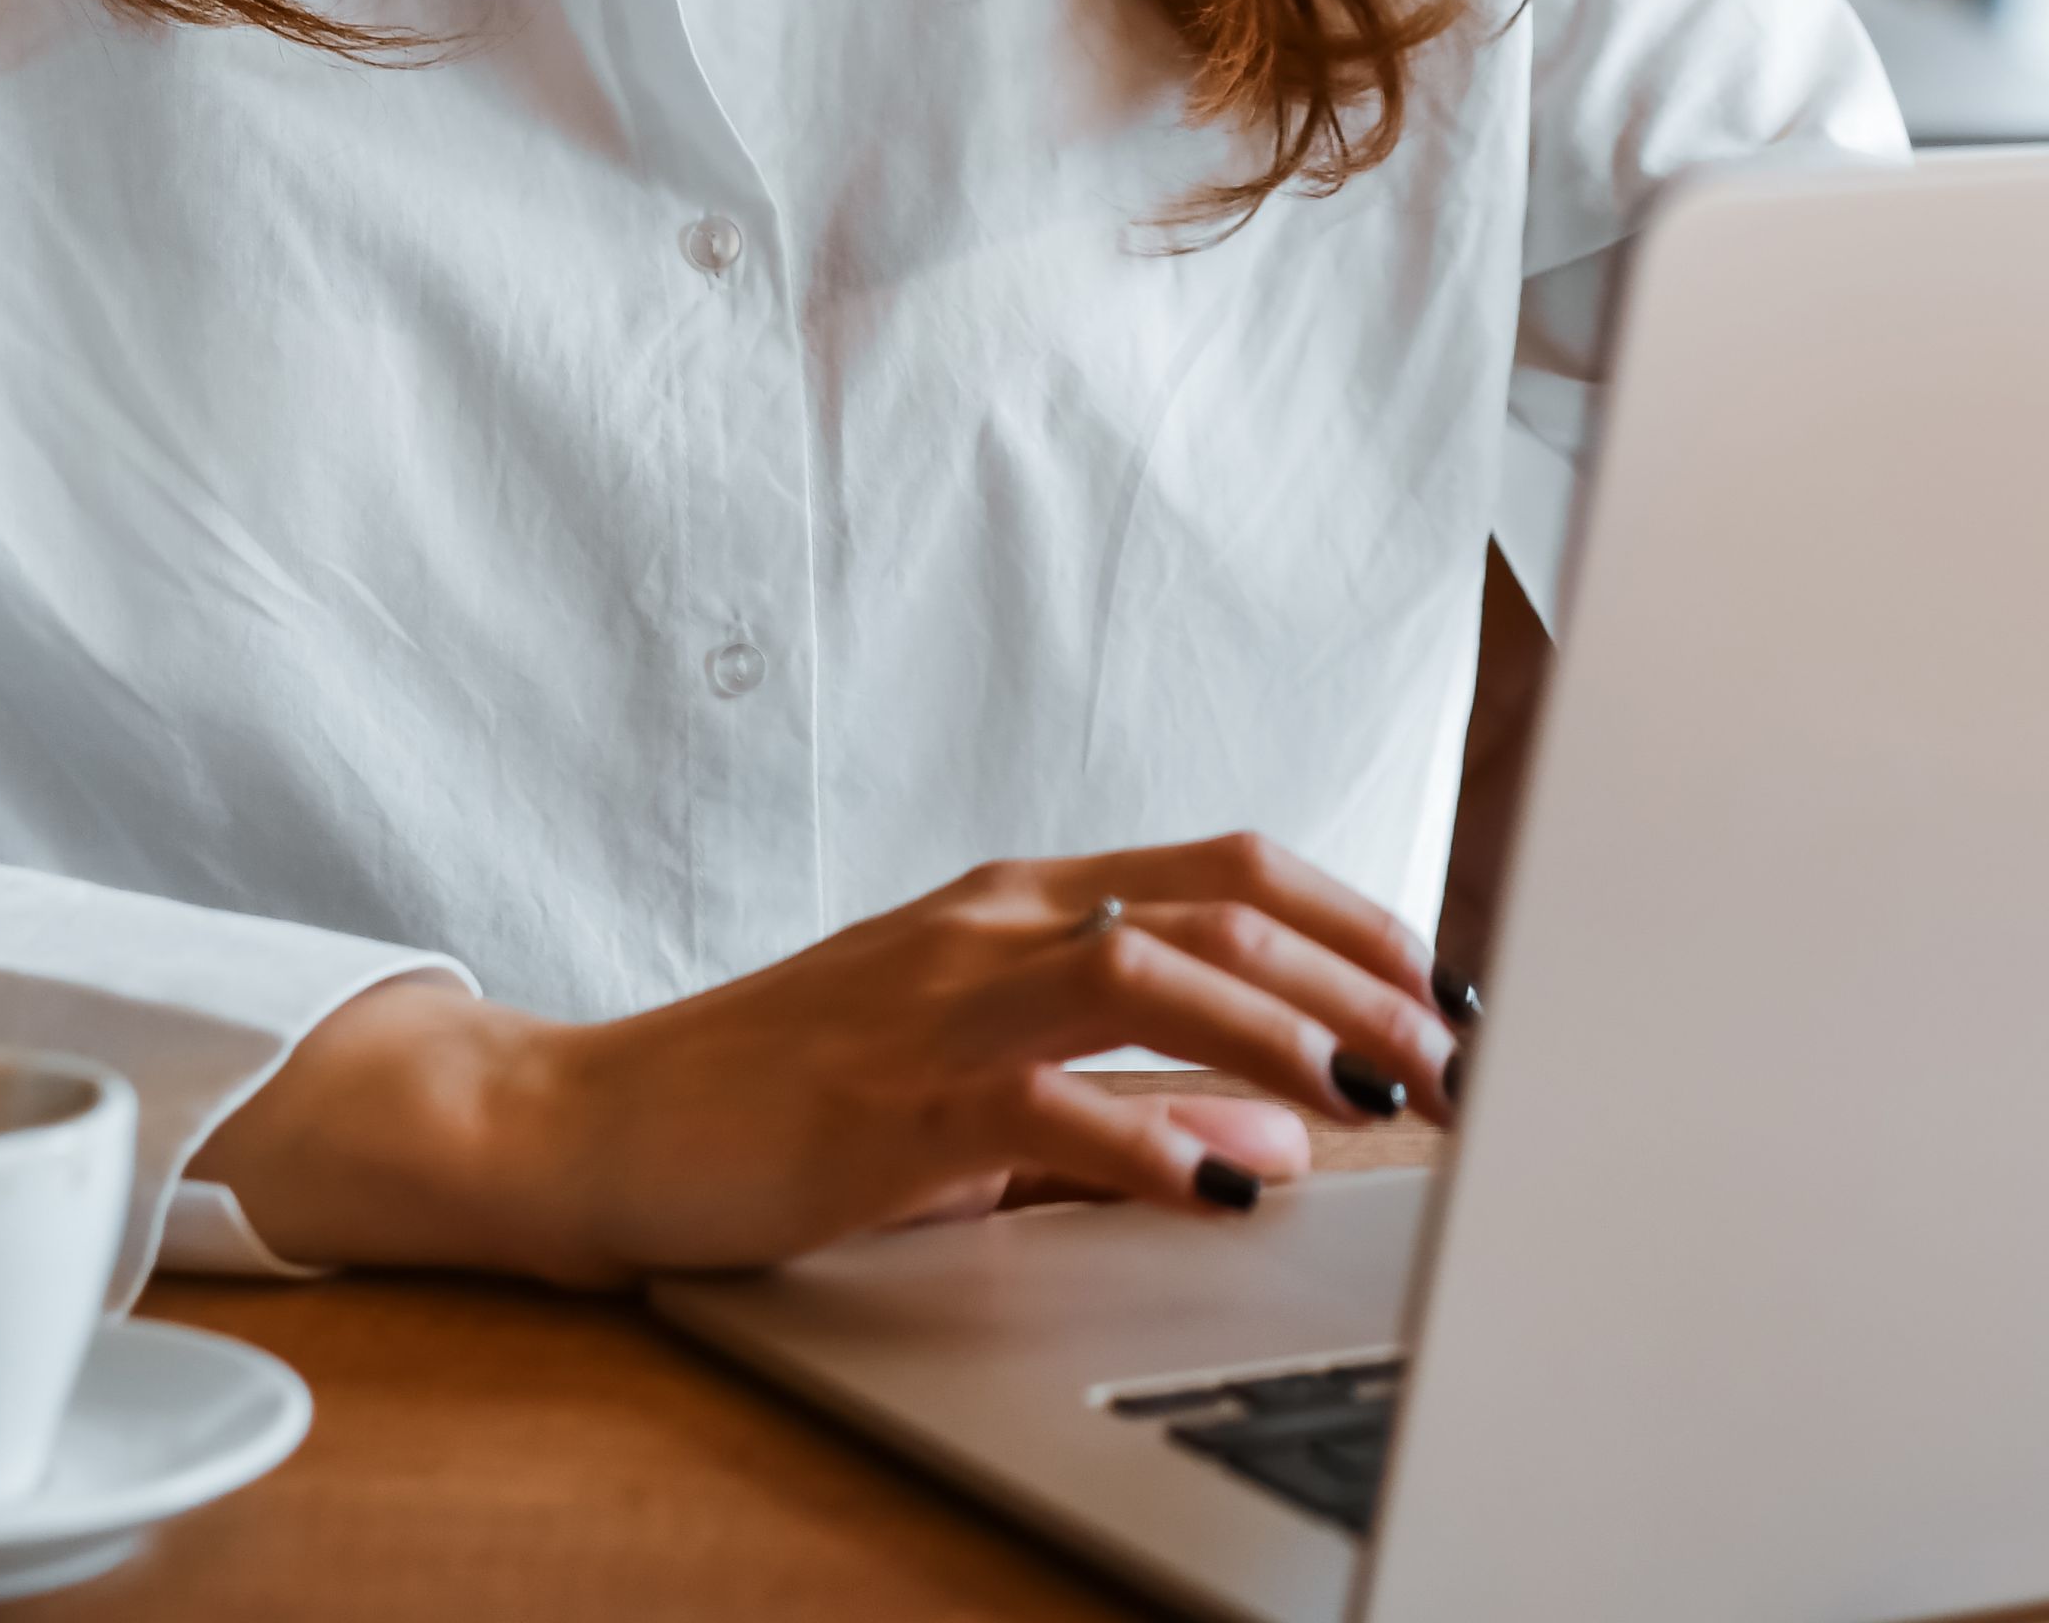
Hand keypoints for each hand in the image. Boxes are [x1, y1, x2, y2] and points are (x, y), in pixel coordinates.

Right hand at [209, 830, 1461, 1286]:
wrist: (595, 1124)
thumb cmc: (789, 1101)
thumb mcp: (976, 1077)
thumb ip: (1123, 1087)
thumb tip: (1281, 1130)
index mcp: (1019, 900)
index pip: (1230, 866)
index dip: (1357, 919)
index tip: (1446, 986)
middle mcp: (991, 924)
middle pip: (1221, 908)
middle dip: (1360, 979)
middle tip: (1453, 1057)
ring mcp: (939, 1003)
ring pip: (1153, 973)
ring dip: (1285, 1034)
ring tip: (1378, 1099)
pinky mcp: (891, 1101)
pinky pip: (1046, 1105)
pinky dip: (1154, 1139)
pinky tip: (1229, 1183)